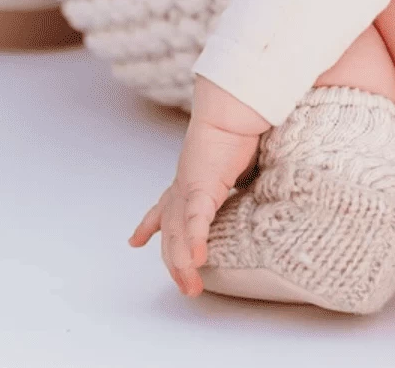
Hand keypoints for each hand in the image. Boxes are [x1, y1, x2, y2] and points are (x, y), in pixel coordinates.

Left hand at [129, 76, 271, 296]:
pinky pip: (196, 222)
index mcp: (191, 178)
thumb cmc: (238, 125)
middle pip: (172, 230)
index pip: (166, 206)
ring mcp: (189, 188)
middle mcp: (184, 185)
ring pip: (179, 234)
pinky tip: (195, 261)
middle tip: (184, 284)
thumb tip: (257, 176)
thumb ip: (242, 174)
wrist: (233, 107)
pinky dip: (194, 242)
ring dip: (182, 263)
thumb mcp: (238, 159)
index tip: (137, 240)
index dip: (150, 224)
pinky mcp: (201, 187)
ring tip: (190, 286)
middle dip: (173, 260)